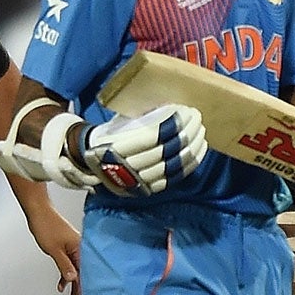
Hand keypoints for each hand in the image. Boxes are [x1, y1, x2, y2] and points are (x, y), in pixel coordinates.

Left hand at [27, 201, 81, 294]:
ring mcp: (74, 247)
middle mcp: (80, 247)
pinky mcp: (67, 247)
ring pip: (76, 269)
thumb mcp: (54, 250)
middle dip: (80, 287)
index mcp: (80, 247)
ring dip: (73, 283)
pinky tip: (62, 284)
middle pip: (82, 271)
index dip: (85, 285)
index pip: (85, 270)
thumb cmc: (46, 225)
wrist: (38, 212)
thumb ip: (64, 265)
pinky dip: (66, 273)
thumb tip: (72, 279)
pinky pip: (70, 263)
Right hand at [79, 103, 207, 193]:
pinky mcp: (147, 189)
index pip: (152, 135)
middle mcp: (125, 166)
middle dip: (186, 132)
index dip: (173, 123)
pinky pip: (174, 177)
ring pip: (172, 165)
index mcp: (114, 146)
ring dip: (191, 147)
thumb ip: (142, 115)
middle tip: (197, 117)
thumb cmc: (110, 134)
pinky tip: (199, 148)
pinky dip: (190, 163)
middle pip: (165, 150)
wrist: (93, 161)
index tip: (186, 110)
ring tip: (201, 130)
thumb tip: (171, 105)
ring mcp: (137, 181)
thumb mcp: (120, 121)